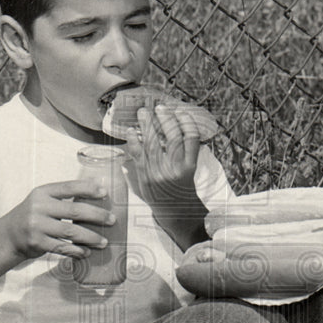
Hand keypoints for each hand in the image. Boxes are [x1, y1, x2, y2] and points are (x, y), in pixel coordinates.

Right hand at [2, 181, 116, 260]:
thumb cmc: (33, 216)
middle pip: (74, 211)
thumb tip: (96, 195)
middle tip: (112, 220)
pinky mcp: (37, 243)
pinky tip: (86, 252)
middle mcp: (39, 207)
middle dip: (97, 216)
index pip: (69, 188)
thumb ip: (62, 198)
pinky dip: (76, 251)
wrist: (8, 236)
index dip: (88, 189)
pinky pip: (62, 248)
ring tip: (103, 241)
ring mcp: (37, 226)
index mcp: (42, 193)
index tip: (105, 192)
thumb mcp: (42, 201)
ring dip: (90, 237)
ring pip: (71, 232)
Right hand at [123, 103, 208, 248]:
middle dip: (148, 123)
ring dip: (166, 120)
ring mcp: (178, 168)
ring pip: (172, 139)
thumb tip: (133, 140)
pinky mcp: (191, 166)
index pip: (138, 152)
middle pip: (154, 142)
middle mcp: (161, 172)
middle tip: (144, 110)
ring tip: (161, 108)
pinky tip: (182, 116)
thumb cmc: (160, 199)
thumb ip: (138, 164)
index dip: (134, 137)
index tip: (130, 127)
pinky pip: (191, 142)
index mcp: (146, 178)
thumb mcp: (142, 186)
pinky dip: (188, 126)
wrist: (181, 214)